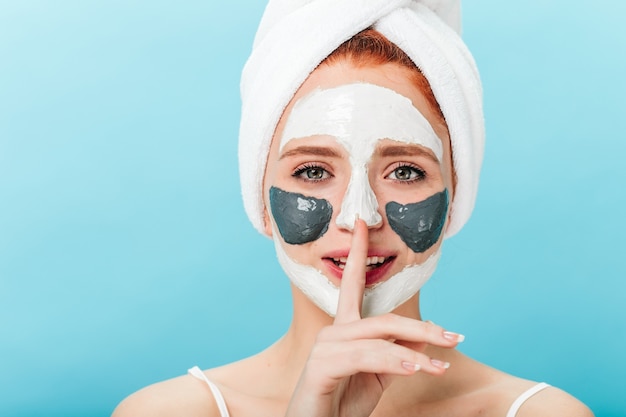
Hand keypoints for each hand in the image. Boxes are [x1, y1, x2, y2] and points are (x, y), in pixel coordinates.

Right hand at [285, 219, 463, 416]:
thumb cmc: (341, 403)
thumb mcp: (378, 378)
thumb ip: (399, 355)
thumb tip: (428, 337)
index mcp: (344, 330)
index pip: (352, 284)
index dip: (357, 251)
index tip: (362, 223)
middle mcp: (333, 331)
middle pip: (383, 318)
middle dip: (422, 328)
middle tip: (454, 337)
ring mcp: (325, 347)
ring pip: (379, 338)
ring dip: (415, 351)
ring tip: (441, 366)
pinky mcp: (321, 366)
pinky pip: (366, 357)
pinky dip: (394, 362)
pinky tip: (416, 369)